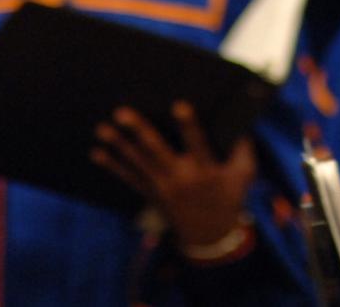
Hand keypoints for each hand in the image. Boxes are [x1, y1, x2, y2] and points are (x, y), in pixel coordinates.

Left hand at [92, 101, 256, 246]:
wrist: (209, 235)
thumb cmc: (229, 196)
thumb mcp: (243, 174)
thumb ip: (242, 148)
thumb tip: (238, 122)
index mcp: (206, 170)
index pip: (197, 143)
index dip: (188, 125)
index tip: (179, 105)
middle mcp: (180, 178)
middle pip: (156, 151)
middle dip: (138, 131)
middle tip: (122, 112)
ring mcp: (162, 187)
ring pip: (137, 163)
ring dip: (118, 145)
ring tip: (102, 129)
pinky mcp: (150, 193)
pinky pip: (128, 178)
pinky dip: (112, 166)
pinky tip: (96, 153)